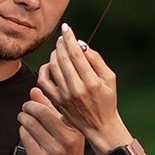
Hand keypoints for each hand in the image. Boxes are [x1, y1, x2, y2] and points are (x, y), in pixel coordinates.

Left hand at [18, 87, 89, 154]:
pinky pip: (25, 138)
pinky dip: (22, 132)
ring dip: (23, 119)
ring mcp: (53, 151)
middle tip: (26, 107)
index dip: (39, 100)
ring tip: (24, 118)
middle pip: (40, 113)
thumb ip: (51, 110)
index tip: (34, 99)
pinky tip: (26, 133)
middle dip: (28, 107)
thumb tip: (35, 91)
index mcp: (74, 130)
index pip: (54, 107)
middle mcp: (66, 140)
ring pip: (30, 125)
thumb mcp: (67, 131)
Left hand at [36, 23, 123, 150]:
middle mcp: (77, 88)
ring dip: (54, 53)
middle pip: (63, 58)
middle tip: (62, 37)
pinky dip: (45, 69)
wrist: (99, 126)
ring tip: (59, 49)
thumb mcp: (110, 78)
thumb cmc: (107, 99)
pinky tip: (51, 64)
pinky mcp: (56, 101)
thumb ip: (96, 60)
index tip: (66, 28)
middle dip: (61, 43)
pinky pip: (44, 81)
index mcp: (92, 81)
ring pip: (53, 67)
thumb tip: (81, 44)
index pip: (76, 53)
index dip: (70, 38)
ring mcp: (64, 96)